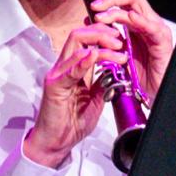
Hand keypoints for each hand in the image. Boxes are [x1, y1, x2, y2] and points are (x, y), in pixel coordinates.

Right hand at [24, 16, 118, 166]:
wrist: (56, 142)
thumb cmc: (71, 121)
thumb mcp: (96, 98)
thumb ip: (102, 82)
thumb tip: (116, 70)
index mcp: (74, 68)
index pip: (86, 40)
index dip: (104, 35)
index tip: (121, 39)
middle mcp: (64, 67)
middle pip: (79, 36)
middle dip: (102, 33)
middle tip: (120, 40)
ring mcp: (58, 75)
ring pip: (76, 46)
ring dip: (100, 45)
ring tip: (117, 51)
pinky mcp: (54, 87)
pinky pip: (68, 71)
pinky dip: (82, 62)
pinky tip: (93, 57)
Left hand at [82, 0, 170, 104]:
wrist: (154, 92)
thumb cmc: (138, 74)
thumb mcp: (116, 50)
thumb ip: (106, 34)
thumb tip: (89, 18)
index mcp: (135, 21)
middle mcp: (146, 21)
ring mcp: (155, 29)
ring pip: (137, 4)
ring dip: (115, 6)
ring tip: (99, 15)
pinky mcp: (162, 41)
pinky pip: (152, 26)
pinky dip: (139, 20)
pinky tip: (128, 18)